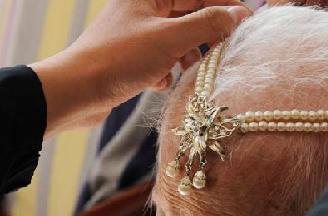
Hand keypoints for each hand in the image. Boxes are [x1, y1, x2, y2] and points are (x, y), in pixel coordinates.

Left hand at [31, 0, 250, 135]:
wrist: (77, 92)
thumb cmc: (121, 59)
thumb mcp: (170, 38)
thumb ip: (206, 23)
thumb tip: (238, 14)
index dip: (225, 5)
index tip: (247, 21)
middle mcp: (143, 11)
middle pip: (188, 16)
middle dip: (206, 34)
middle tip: (224, 50)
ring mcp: (137, 35)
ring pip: (176, 40)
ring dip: (188, 55)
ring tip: (190, 68)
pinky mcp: (132, 59)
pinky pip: (162, 60)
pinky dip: (167, 70)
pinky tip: (162, 82)